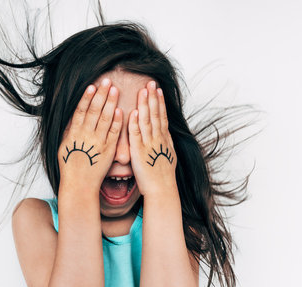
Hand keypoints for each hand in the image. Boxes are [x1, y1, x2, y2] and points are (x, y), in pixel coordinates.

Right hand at [58, 78, 122, 191]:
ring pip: (105, 119)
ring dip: (110, 103)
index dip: (87, 97)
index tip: (92, 86)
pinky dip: (117, 122)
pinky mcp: (108, 150)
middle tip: (107, 81)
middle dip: (101, 94)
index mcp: (74, 133)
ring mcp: (98, 142)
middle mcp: (86, 135)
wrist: (79, 185)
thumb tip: (71, 119)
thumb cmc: (70, 167)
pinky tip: (121, 110)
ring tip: (115, 90)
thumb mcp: (63, 146)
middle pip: (94, 110)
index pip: (81, 110)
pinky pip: (113, 133)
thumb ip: (69, 132)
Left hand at [128, 80, 177, 196]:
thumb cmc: (163, 177)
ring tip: (142, 91)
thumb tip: (165, 135)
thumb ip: (165, 144)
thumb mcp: (168, 156)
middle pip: (155, 114)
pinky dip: (135, 123)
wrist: (162, 190)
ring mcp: (149, 145)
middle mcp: (157, 139)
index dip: (159, 102)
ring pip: (146, 121)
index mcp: (164, 139)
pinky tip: (133, 112)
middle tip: (150, 82)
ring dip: (144, 105)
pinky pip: (136, 135)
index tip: (157, 89)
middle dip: (153, 97)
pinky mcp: (139, 152)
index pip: (161, 116)